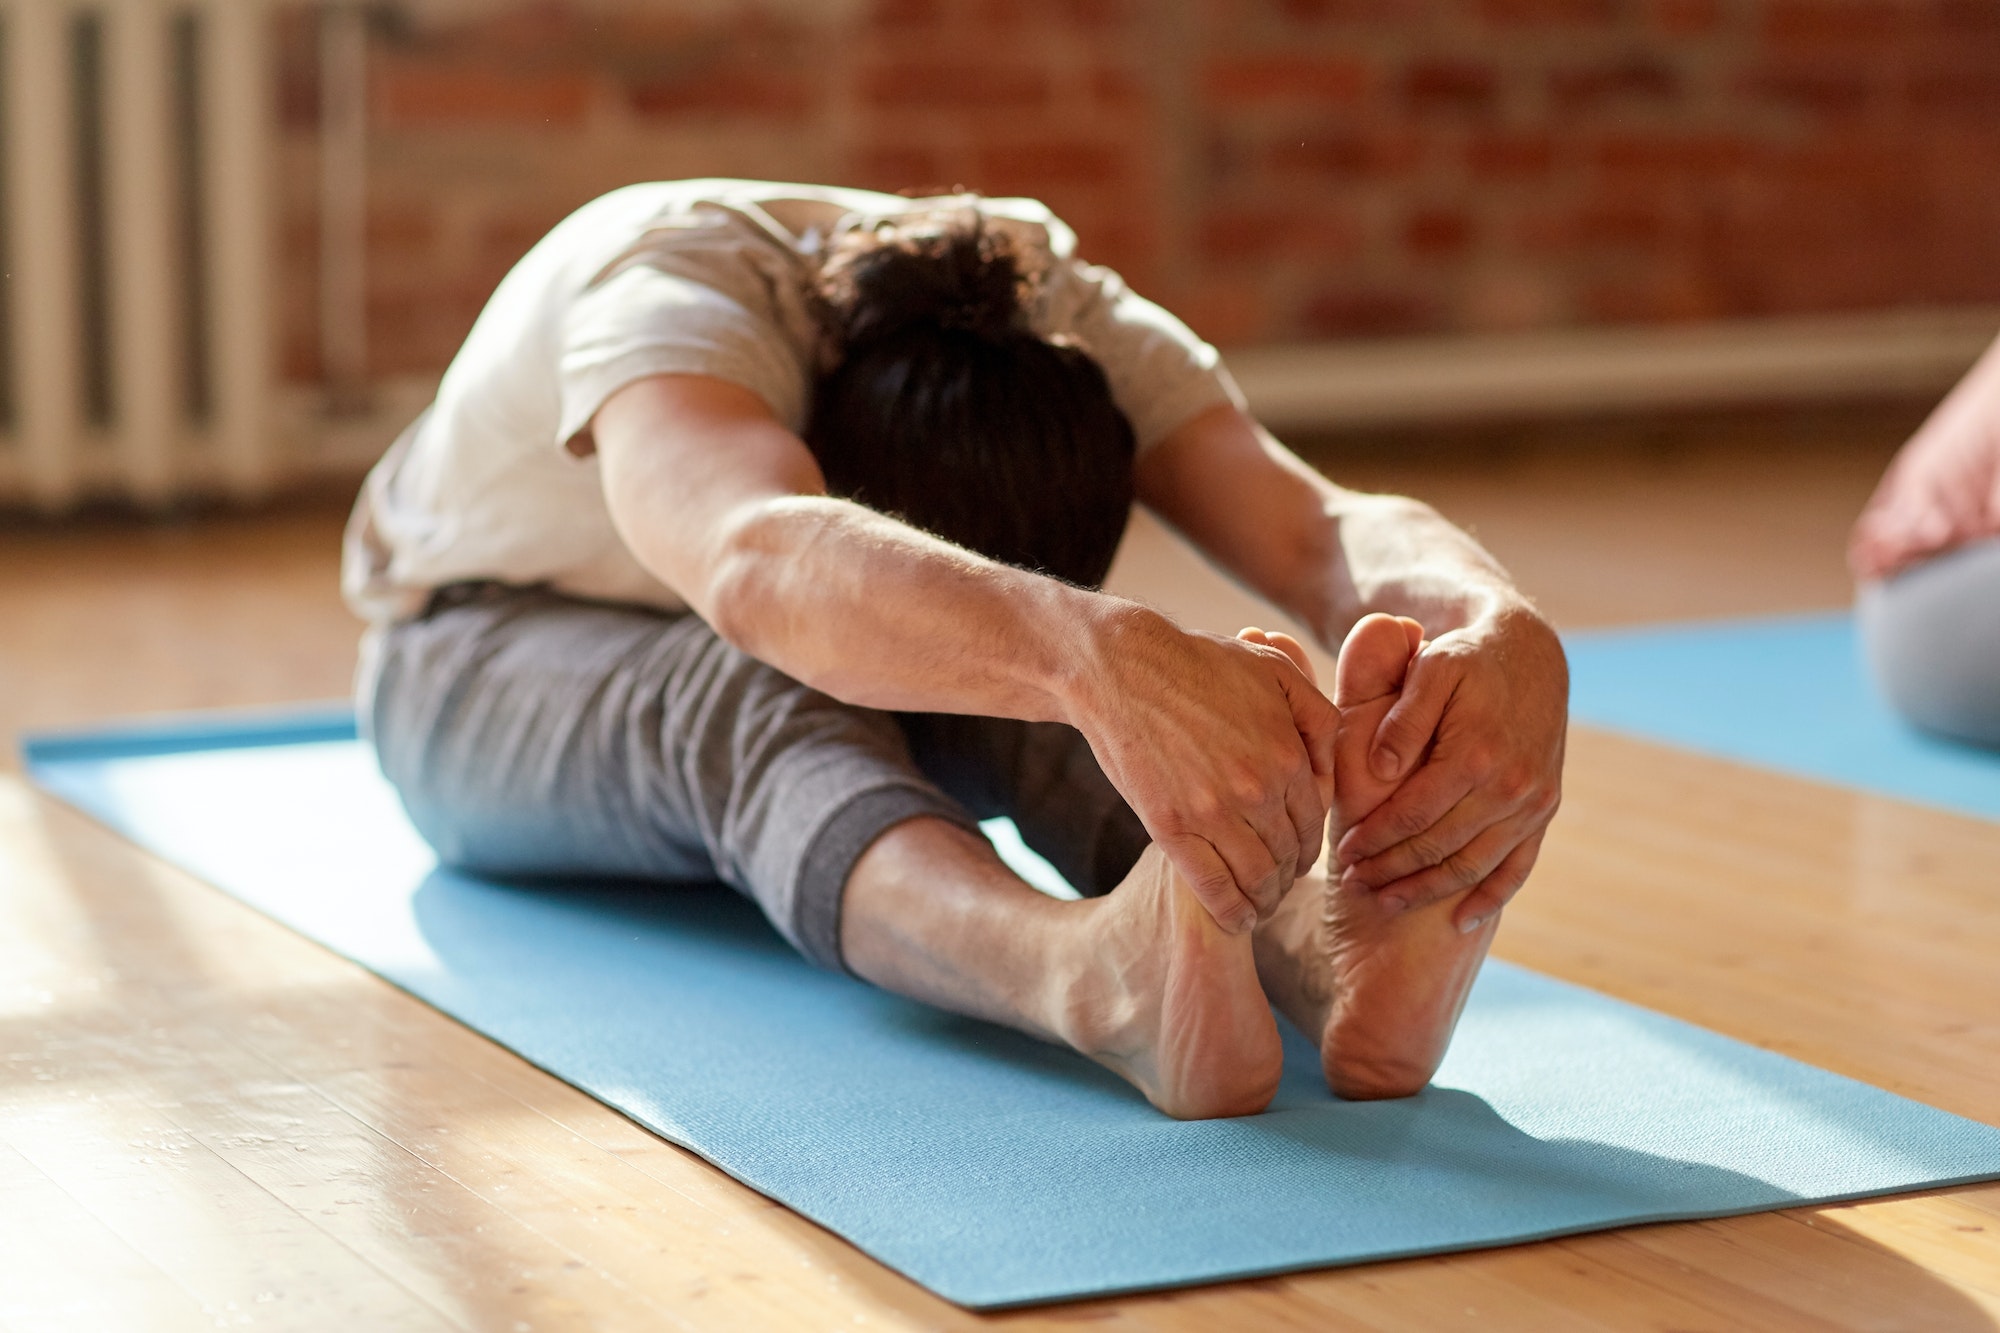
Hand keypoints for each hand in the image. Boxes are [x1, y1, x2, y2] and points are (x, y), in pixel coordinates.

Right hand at [1068, 610, 1337, 934]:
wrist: (1123, 669)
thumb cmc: (1197, 663)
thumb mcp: (1275, 670)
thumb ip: (1318, 715)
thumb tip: (1331, 769)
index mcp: (1287, 754)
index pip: (1313, 823)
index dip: (1310, 848)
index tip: (1299, 859)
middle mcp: (1257, 789)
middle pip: (1288, 856)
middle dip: (1288, 876)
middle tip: (1279, 884)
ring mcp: (1212, 812)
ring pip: (1256, 877)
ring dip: (1265, 899)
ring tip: (1260, 904)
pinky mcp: (1170, 827)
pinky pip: (1212, 887)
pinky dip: (1232, 911)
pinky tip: (1238, 919)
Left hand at [1333, 603, 1566, 931]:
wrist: (1531, 653)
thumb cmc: (1466, 659)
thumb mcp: (1431, 669)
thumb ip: (1403, 718)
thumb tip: (1379, 767)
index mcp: (1475, 753)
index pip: (1412, 814)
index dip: (1375, 838)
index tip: (1343, 852)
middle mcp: (1510, 786)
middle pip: (1439, 846)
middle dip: (1392, 870)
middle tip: (1353, 883)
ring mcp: (1532, 802)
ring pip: (1474, 865)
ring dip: (1429, 890)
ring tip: (1387, 900)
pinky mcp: (1545, 809)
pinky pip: (1519, 866)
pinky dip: (1491, 896)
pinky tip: (1460, 920)